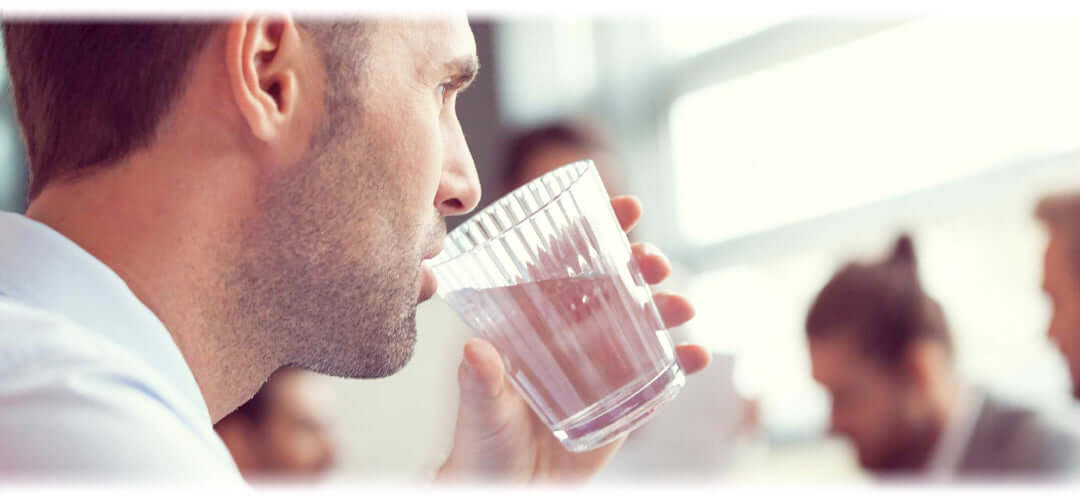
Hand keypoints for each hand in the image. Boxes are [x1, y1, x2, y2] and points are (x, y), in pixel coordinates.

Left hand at [435, 195, 710, 483]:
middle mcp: (572, 332)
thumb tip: (475, 350)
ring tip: (682, 307)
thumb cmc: (484, 444)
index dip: (598, 228)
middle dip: (641, 263)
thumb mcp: (482, 411)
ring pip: (643, 319)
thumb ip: (482, 382)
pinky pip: (661, 370)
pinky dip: (682, 360)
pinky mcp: (625, 395)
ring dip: (667, 305)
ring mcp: (603, 361)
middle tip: (655, 263)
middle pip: (614, 282)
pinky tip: (698, 355)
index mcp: (535, 319)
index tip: (629, 207)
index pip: (567, 261)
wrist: (512, 492)